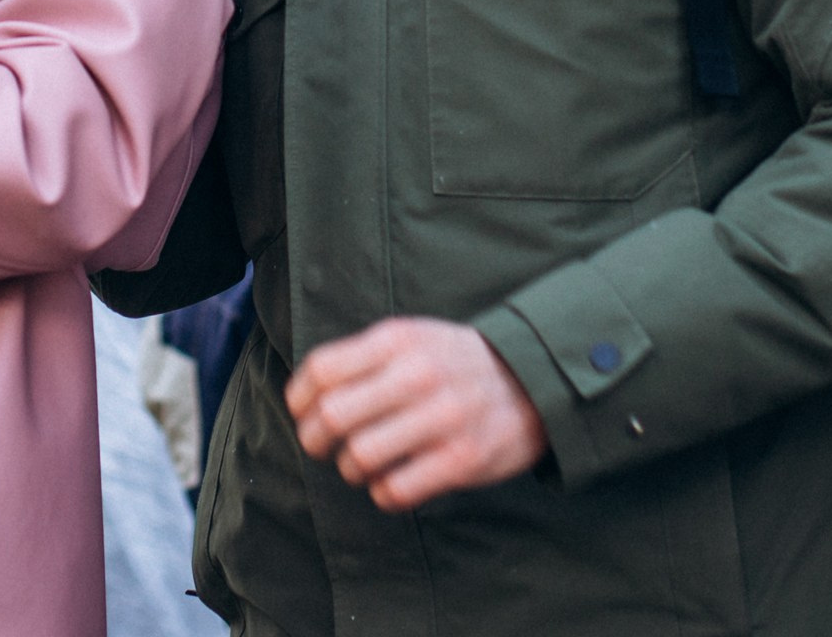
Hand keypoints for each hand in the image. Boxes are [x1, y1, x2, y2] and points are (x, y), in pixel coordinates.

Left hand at [287, 317, 546, 512]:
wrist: (532, 381)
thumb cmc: (455, 362)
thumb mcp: (411, 338)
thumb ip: (362, 357)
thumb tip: (305, 395)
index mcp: (398, 340)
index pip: (321, 370)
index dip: (299, 399)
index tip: (304, 413)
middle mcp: (417, 375)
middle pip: (333, 416)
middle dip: (315, 440)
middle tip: (323, 447)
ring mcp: (441, 418)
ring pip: (358, 457)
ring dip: (349, 470)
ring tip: (361, 465)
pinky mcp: (461, 460)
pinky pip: (394, 490)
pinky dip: (382, 493)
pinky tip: (391, 482)